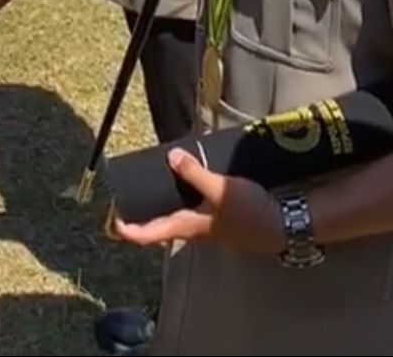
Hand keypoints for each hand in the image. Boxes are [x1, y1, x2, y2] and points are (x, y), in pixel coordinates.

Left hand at [115, 147, 283, 255]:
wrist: (282, 224)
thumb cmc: (249, 212)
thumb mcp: (220, 189)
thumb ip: (195, 173)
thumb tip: (171, 157)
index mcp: (187, 227)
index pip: (149, 234)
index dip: (128, 230)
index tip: (110, 222)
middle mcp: (193, 229)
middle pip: (159, 227)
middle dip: (141, 216)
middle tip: (125, 200)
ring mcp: (206, 225)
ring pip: (175, 218)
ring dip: (161, 206)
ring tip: (150, 186)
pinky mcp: (218, 217)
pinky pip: (191, 209)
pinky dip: (181, 198)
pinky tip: (185, 180)